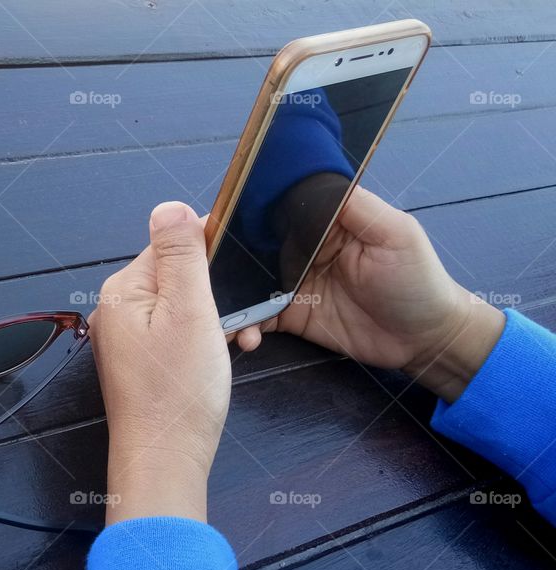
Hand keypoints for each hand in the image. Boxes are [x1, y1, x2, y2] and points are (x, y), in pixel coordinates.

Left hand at [89, 202, 230, 525]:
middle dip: (217, 293)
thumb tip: (171, 205)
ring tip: (237, 345)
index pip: (171, 244)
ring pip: (181, 307)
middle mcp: (116, 311)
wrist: (165, 461)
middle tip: (242, 325)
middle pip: (177, 276)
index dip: (211, 254)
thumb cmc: (180, 390)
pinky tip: (221, 359)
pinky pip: (174, 335)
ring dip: (215, 320)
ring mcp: (125, 340)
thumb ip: (182, 255)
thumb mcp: (190, 311)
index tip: (243, 274)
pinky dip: (202, 341)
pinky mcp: (139, 365)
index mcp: (123, 290)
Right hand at [234, 186, 504, 401]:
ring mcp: (292, 284)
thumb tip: (306, 178)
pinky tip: (242, 337)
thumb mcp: (394, 232)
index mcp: (321, 221)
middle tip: (195, 269)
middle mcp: (300, 248)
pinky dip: (243, 326)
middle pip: (250, 245)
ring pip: (246, 282)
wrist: (426, 339)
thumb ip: (352, 205)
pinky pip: (257, 318)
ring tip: (213, 310)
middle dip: (220, 255)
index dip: (242, 211)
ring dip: (226, 295)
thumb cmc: (417, 279)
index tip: (209, 221)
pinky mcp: (291, 317)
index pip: (275, 208)